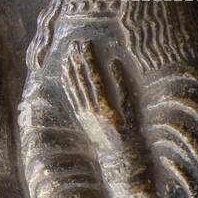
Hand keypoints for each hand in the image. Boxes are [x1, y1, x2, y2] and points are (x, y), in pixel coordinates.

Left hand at [63, 40, 133, 154]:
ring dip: (70, 69)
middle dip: (77, 60)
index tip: (86, 44)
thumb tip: (115, 62)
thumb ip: (123, 83)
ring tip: (67, 53)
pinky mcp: (81, 117)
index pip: (93, 76)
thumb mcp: (132, 106)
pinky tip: (65, 73)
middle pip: (81, 79)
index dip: (88, 58)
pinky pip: (72, 97)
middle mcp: (91, 108)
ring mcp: (84, 113)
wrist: (121, 155)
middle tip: (73, 42)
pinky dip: (68, 83)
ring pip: (73, 87)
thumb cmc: (132, 130)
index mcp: (104, 104)